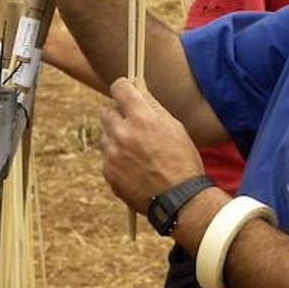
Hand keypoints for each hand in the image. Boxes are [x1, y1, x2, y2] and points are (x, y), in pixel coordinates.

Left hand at [100, 77, 203, 212]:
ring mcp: (113, 155)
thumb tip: (138, 86)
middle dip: (118, 113)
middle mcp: (123, 134)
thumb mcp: (174, 127)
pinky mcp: (109, 172)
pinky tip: (135, 167)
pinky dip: (117, 158)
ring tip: (138, 151)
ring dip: (117, 137)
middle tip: (132, 122)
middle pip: (106, 111)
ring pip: (106, 135)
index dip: (123, 87)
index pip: (119, 88)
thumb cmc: (182, 160)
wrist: (180, 200)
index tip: (126, 90)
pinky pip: (107, 157)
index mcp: (142, 119)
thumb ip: (152, 106)